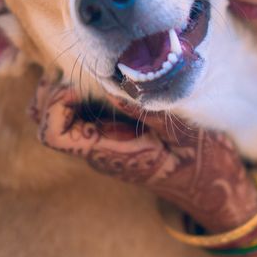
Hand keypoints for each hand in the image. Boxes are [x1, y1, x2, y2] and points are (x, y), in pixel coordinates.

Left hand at [28, 77, 256, 232]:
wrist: (213, 189)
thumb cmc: (204, 164)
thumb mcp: (185, 134)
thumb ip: (148, 110)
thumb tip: (113, 81)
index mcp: (108, 154)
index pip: (52, 133)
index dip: (56, 102)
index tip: (83, 82)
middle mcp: (96, 151)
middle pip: (44, 120)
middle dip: (53, 89)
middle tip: (82, 66)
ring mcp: (100, 144)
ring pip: (56, 116)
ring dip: (63, 88)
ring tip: (90, 67)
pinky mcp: (110, 136)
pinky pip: (77, 113)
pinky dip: (78, 91)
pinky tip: (102, 74)